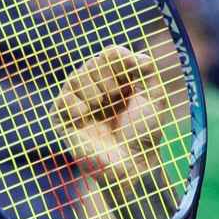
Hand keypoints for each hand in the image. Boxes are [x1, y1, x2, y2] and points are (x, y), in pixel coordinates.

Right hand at [53, 45, 174, 189]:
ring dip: (92, 90)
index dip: (121, 60)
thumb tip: (141, 56)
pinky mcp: (65, 119)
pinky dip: (74, 103)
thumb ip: (149, 73)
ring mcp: (79, 103)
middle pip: (94, 62)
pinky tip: (85, 115)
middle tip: (116, 97)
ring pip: (77, 77)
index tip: (134, 75)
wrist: (131, 163)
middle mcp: (97, 88)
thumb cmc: (145, 134)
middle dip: (107, 78)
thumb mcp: (156, 100)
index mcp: (118, 80)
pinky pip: (62, 99)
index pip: (112, 55)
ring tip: (102, 106)